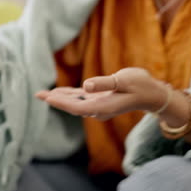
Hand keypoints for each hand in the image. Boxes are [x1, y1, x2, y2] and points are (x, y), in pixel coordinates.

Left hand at [35, 68, 168, 119]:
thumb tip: (85, 86)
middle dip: (54, 100)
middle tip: (37, 94)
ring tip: (43, 94)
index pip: (76, 107)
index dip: (61, 102)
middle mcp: (98, 109)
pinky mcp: (100, 100)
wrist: (152, 93)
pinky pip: (80, 99)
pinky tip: (59, 91)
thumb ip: (104, 84)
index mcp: (102, 106)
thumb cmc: (140, 85)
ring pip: (74, 103)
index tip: (47, 97)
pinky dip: (69, 95)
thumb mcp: (123, 80)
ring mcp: (99, 106)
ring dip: (59, 98)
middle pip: (72, 106)